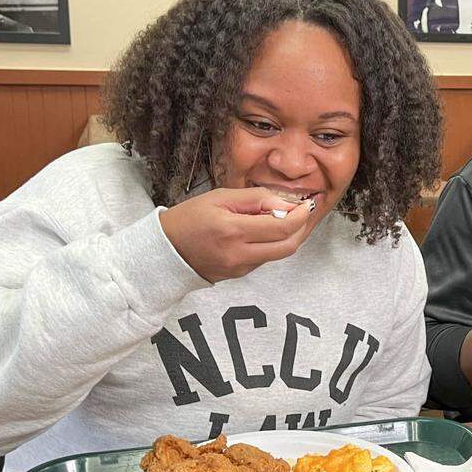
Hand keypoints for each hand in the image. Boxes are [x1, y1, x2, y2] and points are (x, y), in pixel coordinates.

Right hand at [159, 187, 313, 283]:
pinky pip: (265, 259)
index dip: (301, 216)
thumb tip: (286, 204)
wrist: (166, 251)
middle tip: (303, 213)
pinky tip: (266, 231)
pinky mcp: (240, 274)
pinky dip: (273, 244)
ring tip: (286, 218)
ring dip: (289, 237)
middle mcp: (239, 253)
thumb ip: (256, 199)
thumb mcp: (220, 197)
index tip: (306, 205)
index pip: (282, 227)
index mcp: (233, 230)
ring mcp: (240, 268)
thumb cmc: (190, 218)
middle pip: (288, 246)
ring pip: (279, 254)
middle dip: (302, 229)